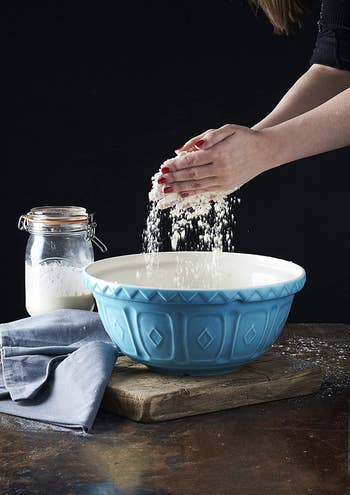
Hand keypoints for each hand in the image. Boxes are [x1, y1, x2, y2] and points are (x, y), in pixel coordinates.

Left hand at [160, 124, 274, 196]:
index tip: (163, 168)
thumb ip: (207, 136)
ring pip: (198, 186)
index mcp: (219, 153)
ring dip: (179, 189)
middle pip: (192, 175)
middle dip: (174, 179)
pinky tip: (182, 197)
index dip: (176, 165)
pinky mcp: (227, 187)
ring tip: (166, 192)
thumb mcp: (228, 129)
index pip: (192, 161)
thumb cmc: (245, 137)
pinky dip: (193, 195)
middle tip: (160, 182)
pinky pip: (206, 193)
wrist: (266, 151)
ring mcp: (224, 180)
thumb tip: (185, 148)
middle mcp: (221, 169)